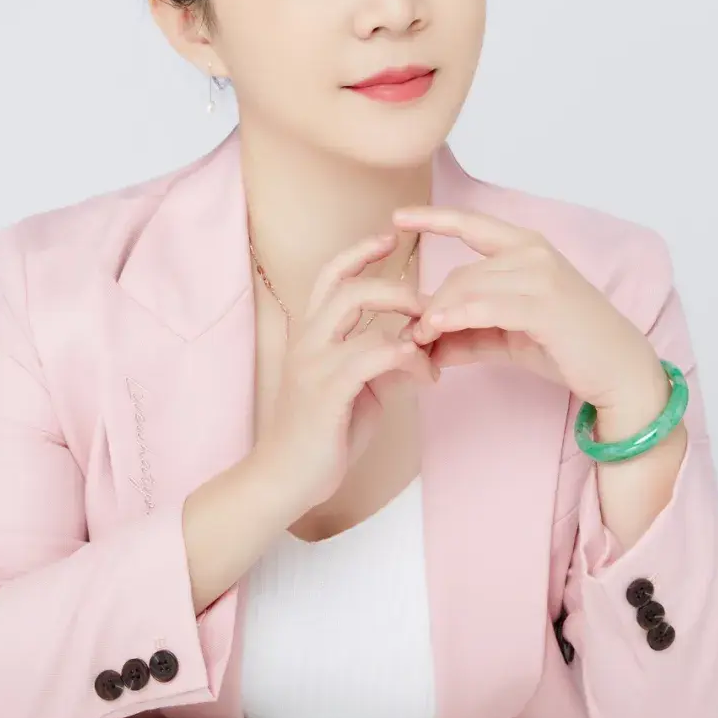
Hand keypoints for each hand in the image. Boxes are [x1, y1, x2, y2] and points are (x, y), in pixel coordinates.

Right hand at [255, 231, 438, 517]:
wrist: (286, 479)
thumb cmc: (323, 435)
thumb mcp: (359, 390)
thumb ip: (384, 363)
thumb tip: (420, 347)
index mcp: (310, 335)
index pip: (330, 276)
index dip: (359, 252)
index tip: (390, 238)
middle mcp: (307, 340)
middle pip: (349, 285)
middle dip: (396, 286)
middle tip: (429, 304)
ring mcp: (313, 363)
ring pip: (356, 307)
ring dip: (404, 316)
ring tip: (430, 339)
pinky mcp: (326, 390)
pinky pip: (372, 354)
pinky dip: (406, 356)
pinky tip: (425, 373)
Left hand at [390, 205, 660, 415]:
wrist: (618, 369)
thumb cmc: (566, 346)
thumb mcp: (507, 336)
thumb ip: (467, 332)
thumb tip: (422, 341)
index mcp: (526, 248)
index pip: (472, 224)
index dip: (433, 218)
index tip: (398, 216)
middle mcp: (533, 253)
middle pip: (459, 274)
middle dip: (430, 305)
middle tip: (411, 336)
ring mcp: (541, 276)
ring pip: (467, 289)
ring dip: (436, 317)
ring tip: (418, 342)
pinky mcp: (544, 305)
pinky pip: (486, 307)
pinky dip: (456, 318)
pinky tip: (436, 330)